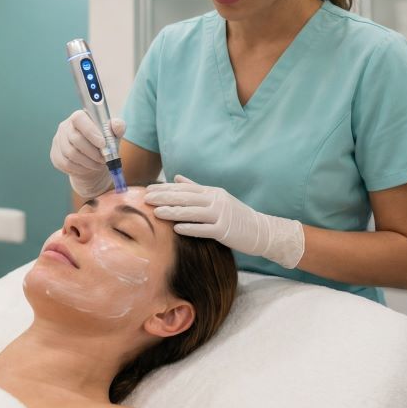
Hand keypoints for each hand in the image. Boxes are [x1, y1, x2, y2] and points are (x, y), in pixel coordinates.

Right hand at [49, 110, 125, 197]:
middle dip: (92, 152)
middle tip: (104, 159)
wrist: (93, 163)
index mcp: (79, 117)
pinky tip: (88, 168)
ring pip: (71, 153)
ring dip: (88, 162)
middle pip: (75, 138)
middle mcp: (65, 127)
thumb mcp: (113, 136)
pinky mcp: (55, 155)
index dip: (90, 131)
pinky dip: (80, 168)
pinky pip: (66, 164)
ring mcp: (58, 141)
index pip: (78, 118)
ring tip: (99, 164)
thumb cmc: (103, 145)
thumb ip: (117, 127)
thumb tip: (116, 124)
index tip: (103, 144)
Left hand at [145, 175, 304, 268]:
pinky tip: (176, 229)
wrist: (260, 230)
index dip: (166, 188)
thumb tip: (176, 177)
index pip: (185, 188)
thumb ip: (196, 188)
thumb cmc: (236, 215)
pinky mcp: (225, 230)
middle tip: (146, 198)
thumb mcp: (217, 197)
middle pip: (186, 197)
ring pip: (193, 212)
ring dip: (174, 212)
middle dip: (165, 197)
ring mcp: (221, 215)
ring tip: (157, 213)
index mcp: (212, 192)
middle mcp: (216, 200)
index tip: (149, 189)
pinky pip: (204, 229)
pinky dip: (190, 228)